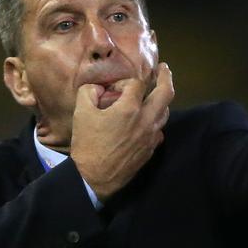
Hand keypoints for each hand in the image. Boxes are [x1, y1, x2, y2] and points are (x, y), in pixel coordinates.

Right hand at [71, 63, 174, 200]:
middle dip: (166, 77)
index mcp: (130, 108)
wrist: (96, 178)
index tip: (115, 89)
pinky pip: (159, 130)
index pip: (137, 84)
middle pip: (166, 93)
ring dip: (162, 100)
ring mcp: (151, 136)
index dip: (125, 82)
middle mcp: (146, 120)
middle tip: (164, 69)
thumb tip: (98, 87)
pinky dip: (156, 120)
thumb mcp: (81, 114)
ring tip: (157, 94)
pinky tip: (148, 121)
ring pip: (165, 112)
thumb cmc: (88, 144)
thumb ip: (89, 92)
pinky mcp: (151, 149)